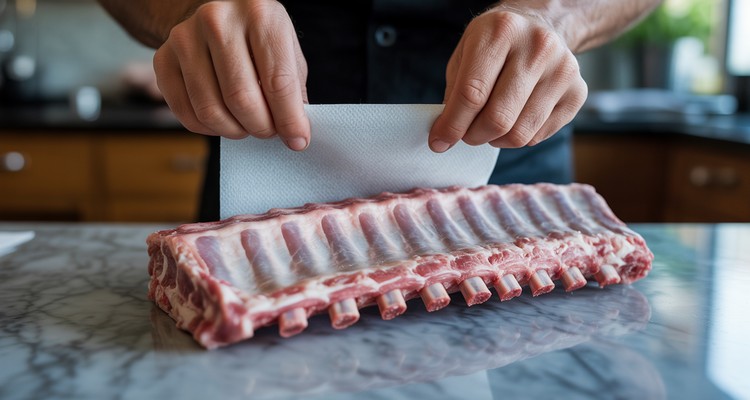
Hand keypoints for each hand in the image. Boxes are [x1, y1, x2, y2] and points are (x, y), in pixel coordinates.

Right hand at [153, 0, 309, 150]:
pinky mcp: (163, 58)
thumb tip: (294, 134)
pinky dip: (209, 128)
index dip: (289, 119)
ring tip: (247, 125)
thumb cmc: (258, 35)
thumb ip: (292, 89)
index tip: (297, 140)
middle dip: (261, 128)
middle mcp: (218, 21)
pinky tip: (223, 120)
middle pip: (241, 99)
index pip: (277, 81)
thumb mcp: (286, 49)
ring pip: (211, 110)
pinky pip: (186, 113)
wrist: (217, 12)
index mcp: (258, 14)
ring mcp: (185, 38)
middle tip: (268, 131)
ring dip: (235, 130)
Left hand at [429, 7, 586, 151]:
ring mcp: (563, 70)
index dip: (452, 125)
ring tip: (490, 125)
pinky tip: (514, 119)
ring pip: (520, 134)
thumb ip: (454, 93)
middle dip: (474, 136)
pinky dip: (519, 138)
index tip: (439, 141)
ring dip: (496, 140)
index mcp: (502, 31)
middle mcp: (537, 47)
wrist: (542, 25)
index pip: (472, 93)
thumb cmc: (496, 44)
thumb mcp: (466, 53)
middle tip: (466, 134)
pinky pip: (538, 136)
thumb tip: (445, 136)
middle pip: (498, 118)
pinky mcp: (578, 93)